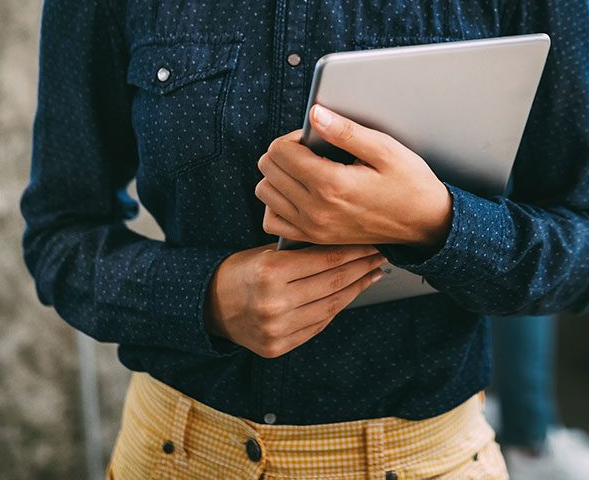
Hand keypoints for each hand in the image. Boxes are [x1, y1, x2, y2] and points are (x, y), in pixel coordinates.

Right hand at [203, 244, 386, 357]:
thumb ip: (302, 253)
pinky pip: (317, 326)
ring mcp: (276, 329)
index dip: (354, 250)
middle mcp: (273, 303)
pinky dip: (336, 309)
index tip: (371, 242)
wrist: (208, 306)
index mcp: (270, 272)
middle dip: (361, 267)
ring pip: (331, 306)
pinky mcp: (277, 347)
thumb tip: (347, 245)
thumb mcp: (267, 253)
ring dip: (356, 289)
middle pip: (333, 283)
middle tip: (379, 255)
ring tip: (372, 274)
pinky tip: (349, 294)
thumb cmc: (241, 272)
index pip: (326, 259)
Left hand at [255, 105, 453, 248]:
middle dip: (284, 152)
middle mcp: (316, 210)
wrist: (424, 222)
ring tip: (304, 169)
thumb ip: (346, 131)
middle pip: (268, 169)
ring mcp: (313, 228)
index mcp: (332, 184)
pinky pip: (273, 221)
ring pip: (265, 193)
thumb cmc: (410, 184)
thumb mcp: (385, 149)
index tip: (314, 137)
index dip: (295, 136)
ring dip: (278, 175)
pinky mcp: (314, 239)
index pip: (281, 151)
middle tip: (311, 150)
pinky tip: (297, 193)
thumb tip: (315, 114)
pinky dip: (277, 204)